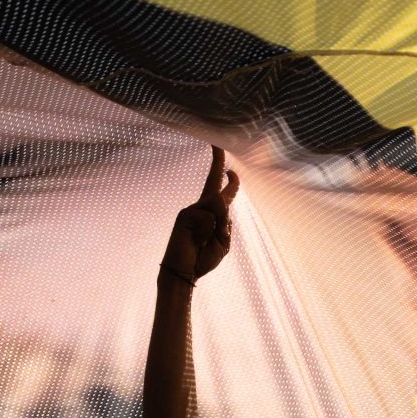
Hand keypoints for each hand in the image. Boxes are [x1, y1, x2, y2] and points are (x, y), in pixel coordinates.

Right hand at [160, 146, 238, 284]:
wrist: (184, 273)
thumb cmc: (203, 259)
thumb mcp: (223, 241)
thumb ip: (224, 222)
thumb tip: (218, 201)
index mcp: (212, 215)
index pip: (222, 193)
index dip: (230, 181)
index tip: (232, 171)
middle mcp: (201, 208)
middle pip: (214, 184)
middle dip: (217, 162)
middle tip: (217, 145)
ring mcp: (192, 210)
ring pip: (217, 203)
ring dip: (219, 224)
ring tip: (205, 241)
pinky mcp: (185, 214)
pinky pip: (207, 217)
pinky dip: (207, 231)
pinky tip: (196, 241)